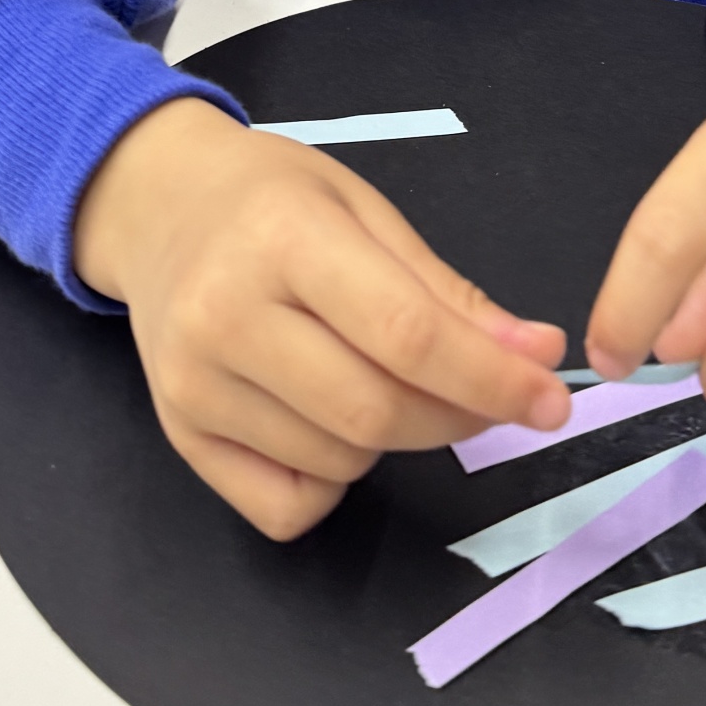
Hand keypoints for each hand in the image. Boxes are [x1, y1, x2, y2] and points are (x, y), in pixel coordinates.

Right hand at [74, 98, 569, 538]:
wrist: (154, 205)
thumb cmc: (269, 198)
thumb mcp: (364, 208)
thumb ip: (445, 290)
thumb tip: (534, 356)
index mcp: (281, 237)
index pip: (404, 334)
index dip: (491, 378)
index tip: (551, 399)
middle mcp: (225, 315)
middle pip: (374, 411)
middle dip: (457, 416)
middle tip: (488, 395)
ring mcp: (193, 384)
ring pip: (338, 462)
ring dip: (392, 440)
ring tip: (379, 377)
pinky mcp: (179, 435)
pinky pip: (285, 507)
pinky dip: (328, 483)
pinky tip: (326, 422)